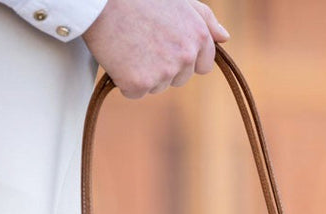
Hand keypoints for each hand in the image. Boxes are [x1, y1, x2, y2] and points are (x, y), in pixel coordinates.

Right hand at [82, 0, 228, 98]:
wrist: (100, 0)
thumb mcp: (179, 1)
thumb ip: (205, 19)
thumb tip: (225, 38)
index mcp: (199, 36)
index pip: (203, 66)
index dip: (182, 59)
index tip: (164, 44)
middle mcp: (186, 56)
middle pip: (179, 79)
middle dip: (162, 66)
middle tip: (141, 40)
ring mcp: (164, 72)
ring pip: (158, 86)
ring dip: (143, 73)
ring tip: (128, 44)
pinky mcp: (140, 83)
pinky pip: (134, 92)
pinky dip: (124, 80)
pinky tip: (117, 57)